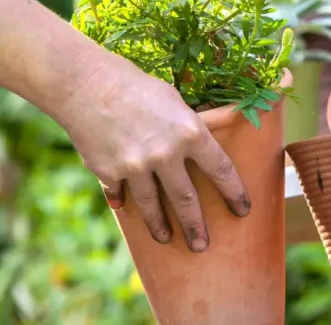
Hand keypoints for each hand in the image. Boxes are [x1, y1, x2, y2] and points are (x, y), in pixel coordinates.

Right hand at [0, 0, 246, 252]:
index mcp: (191, 133)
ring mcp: (136, 167)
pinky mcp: (109, 173)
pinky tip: (124, 209)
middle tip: (202, 245)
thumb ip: (188, 129)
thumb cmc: (137, 87)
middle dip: (196, 226)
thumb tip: (199, 150)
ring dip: (160, 226)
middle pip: (187, 200)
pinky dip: (122, 201)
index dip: (234, 192)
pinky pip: (120, 193)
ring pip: (152, 206)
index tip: (242, 209)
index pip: (221, 170)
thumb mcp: (175, 102)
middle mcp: (167, 155)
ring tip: (166, 238)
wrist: (87, 85)